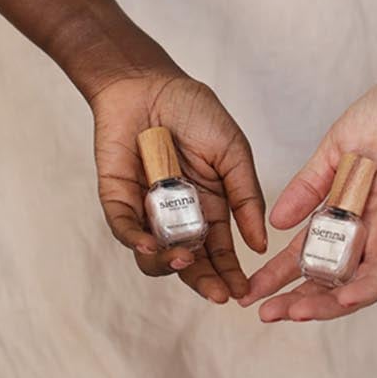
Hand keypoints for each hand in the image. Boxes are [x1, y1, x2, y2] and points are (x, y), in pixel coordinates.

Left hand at [90, 70, 267, 302]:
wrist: (151, 84)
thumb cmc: (195, 112)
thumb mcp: (233, 153)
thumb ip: (246, 197)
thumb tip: (260, 242)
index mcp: (210, 208)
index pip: (219, 252)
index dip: (230, 274)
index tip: (242, 293)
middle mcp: (177, 217)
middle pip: (188, 262)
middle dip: (203, 280)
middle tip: (218, 294)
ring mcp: (146, 211)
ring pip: (153, 253)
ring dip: (169, 263)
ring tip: (185, 261)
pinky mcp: (116, 199)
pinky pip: (123, 227)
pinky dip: (134, 239)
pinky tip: (149, 246)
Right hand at [242, 72, 376, 321]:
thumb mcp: (334, 149)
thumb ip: (307, 186)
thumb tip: (275, 223)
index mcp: (344, 213)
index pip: (307, 254)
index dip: (277, 275)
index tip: (249, 292)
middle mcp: (367, 231)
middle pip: (330, 280)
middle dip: (297, 301)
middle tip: (265, 313)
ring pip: (359, 284)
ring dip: (328, 304)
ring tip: (295, 314)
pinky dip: (369, 286)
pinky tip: (345, 300)